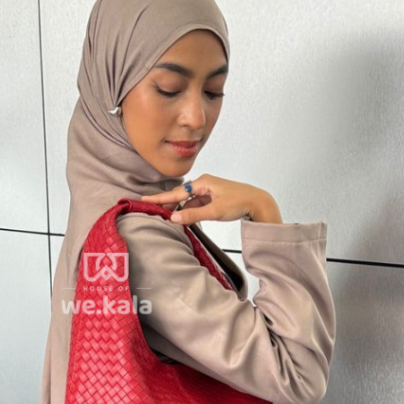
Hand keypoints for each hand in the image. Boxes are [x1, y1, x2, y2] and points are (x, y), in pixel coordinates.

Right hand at [143, 174, 268, 224]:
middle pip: (180, 196)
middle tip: (151, 211)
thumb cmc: (239, 202)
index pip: (176, 192)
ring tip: (167, 219)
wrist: (258, 202)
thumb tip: (174, 219)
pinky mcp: (212, 199)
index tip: (145, 199)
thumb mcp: (215, 211)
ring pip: (188, 202)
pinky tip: (184, 220)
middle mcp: (203, 184)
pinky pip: (196, 205)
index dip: (160, 197)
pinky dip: (190, 213)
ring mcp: (208, 192)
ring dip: (180, 211)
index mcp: (203, 182)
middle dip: (167, 204)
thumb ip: (194, 215)